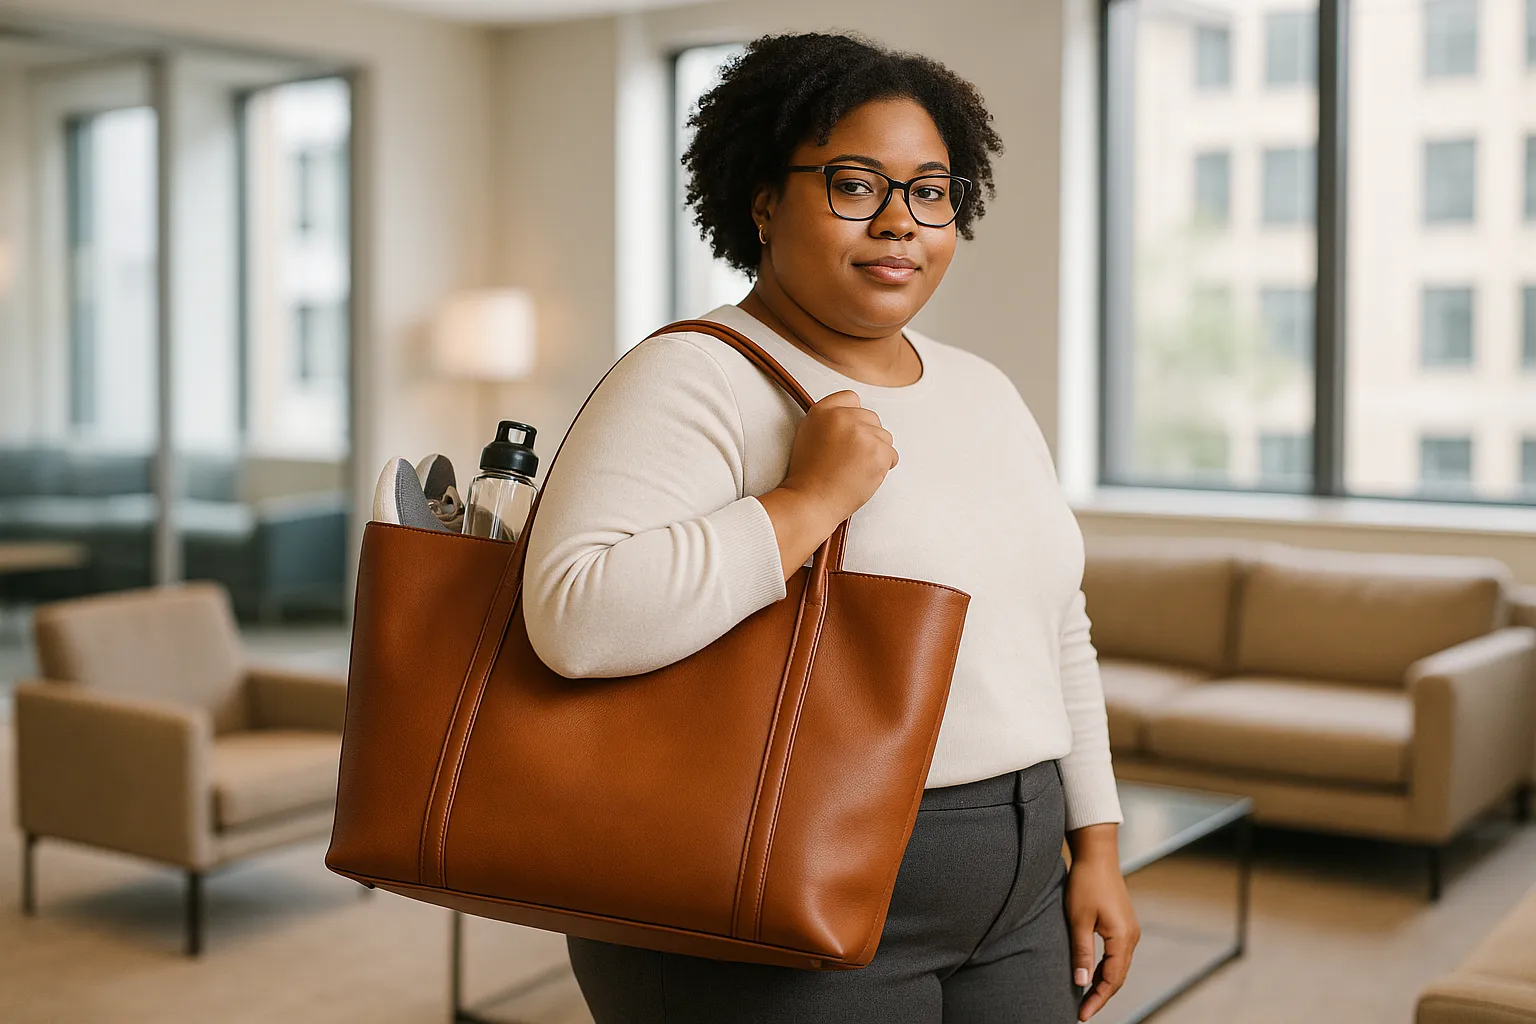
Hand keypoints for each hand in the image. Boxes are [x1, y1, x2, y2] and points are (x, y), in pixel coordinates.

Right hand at [780, 390, 897, 524]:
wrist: (811, 501)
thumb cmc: (808, 475)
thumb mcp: (808, 434)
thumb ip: (829, 418)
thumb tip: (853, 415)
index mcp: (823, 410)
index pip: (851, 398)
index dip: (853, 417)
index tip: (848, 435)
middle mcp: (843, 417)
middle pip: (872, 418)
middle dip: (866, 437)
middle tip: (850, 459)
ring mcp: (862, 433)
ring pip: (884, 437)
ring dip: (876, 452)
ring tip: (855, 469)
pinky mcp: (877, 452)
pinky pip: (892, 455)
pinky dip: (883, 467)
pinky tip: (864, 476)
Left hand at [1064, 827, 1138, 1020]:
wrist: (1097, 855)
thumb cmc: (1086, 883)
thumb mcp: (1078, 920)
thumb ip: (1081, 952)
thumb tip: (1080, 982)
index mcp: (1123, 938)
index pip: (1111, 980)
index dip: (1097, 999)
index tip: (1081, 1015)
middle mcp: (1131, 937)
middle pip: (1118, 977)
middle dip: (1101, 996)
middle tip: (1082, 1012)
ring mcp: (1130, 931)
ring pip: (1118, 967)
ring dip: (1103, 983)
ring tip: (1085, 999)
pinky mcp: (1124, 925)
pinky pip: (1117, 955)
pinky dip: (1106, 969)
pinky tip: (1092, 975)